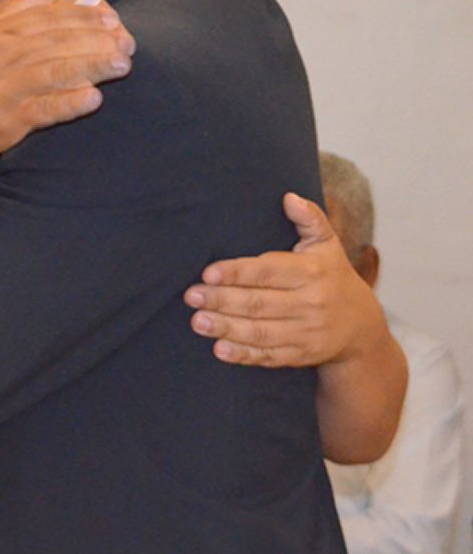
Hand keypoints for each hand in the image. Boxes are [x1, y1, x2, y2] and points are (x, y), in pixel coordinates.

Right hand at [0, 0, 135, 156]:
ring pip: (54, 72)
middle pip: (58, 41)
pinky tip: (93, 98)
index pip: (50, 16)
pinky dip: (68, 103)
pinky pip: (43, 110)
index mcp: (4, 30)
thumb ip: (20, 5)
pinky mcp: (10, 119)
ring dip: (91, 66)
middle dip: (96, 40)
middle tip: (128, 44)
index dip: (84, 15)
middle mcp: (5, 54)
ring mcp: (7, 87)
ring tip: (122, 65)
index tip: (114, 19)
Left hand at [184, 192, 386, 366]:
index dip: (236, 272)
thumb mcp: (327, 244)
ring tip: (198, 321)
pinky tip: (220, 350)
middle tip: (191, 296)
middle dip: (222, 300)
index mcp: (310, 272)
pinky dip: (244, 355)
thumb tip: (288, 197)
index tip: (207, 273)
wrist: (362, 327)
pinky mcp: (301, 355)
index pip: (268, 271)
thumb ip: (310, 218)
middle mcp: (309, 303)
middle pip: (259, 303)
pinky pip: (269, 356)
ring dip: (226, 328)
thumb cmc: (332, 275)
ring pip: (261, 331)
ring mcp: (306, 332)